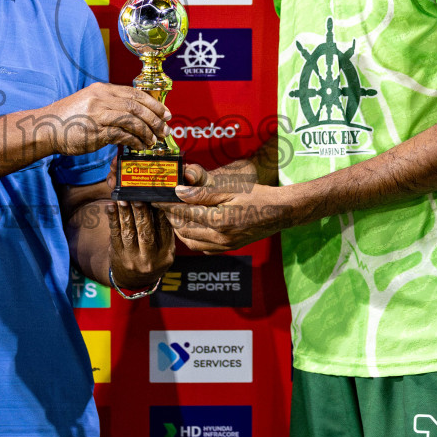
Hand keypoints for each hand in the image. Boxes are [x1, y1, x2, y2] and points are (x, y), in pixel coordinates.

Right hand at [45, 83, 169, 155]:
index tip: (165, 113)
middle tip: (164, 129)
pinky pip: (123, 135)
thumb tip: (133, 113)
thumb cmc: (68, 118)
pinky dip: (135, 141)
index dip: (153, 103)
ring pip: (133, 119)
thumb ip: (109, 104)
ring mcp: (99, 114)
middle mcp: (102, 99)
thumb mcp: (89, 102)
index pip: (135, 93)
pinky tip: (140, 146)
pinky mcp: (96, 131)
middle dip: (155, 118)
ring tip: (153, 140)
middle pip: (137, 106)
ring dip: (147, 131)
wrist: (46, 128)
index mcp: (102, 89)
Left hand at [107, 198, 174, 291]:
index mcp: (165, 255)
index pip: (164, 231)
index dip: (160, 213)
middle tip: (138, 197)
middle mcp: (149, 259)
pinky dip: (112, 219)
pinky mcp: (117, 255)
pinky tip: (111, 207)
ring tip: (123, 199)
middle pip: (146, 233)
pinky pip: (114, 235)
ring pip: (129, 233)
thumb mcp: (165, 250)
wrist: (133, 280)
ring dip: (125, 214)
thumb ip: (164, 230)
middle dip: (141, 213)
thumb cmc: (152, 258)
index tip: (156, 198)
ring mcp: (132, 258)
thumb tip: (159, 202)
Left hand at [157, 179, 301, 253]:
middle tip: (165, 204)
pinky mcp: (229, 248)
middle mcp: (220, 237)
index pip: (184, 213)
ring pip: (191, 242)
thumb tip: (179, 191)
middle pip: (184, 230)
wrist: (280, 212)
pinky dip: (193, 238)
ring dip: (180, 229)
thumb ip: (203, 192)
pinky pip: (203, 248)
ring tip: (176, 214)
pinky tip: (193, 226)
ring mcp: (225, 245)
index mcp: (219, 220)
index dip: (167, 204)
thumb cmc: (257, 195)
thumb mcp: (230, 188)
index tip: (155, 197)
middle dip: (171, 217)